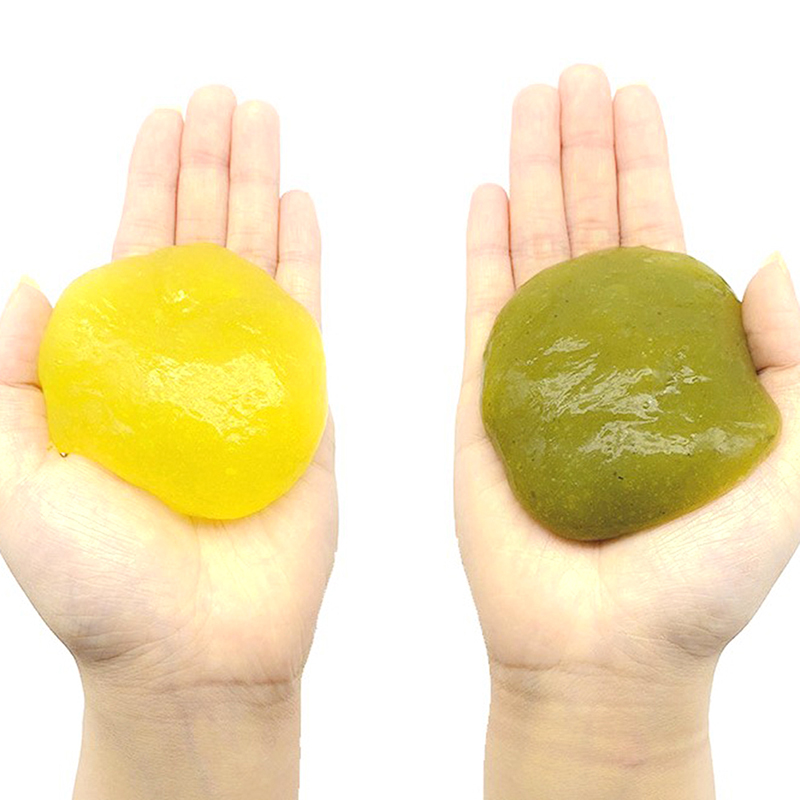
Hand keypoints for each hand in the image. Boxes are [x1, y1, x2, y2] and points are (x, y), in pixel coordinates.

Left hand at [0, 86, 335, 797]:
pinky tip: (305, 209)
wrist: (196, 652)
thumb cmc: (100, 581)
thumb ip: (11, 376)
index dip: (149, 182)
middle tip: (226, 100)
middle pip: (203, 242)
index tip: (167, 121)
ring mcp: (252, 380)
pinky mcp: (305, 410)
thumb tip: (34, 277)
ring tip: (266, 126)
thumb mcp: (16, 475)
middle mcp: (187, 362)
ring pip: (260, 265)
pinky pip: (310, 322)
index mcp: (121, 369)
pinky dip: (309, 263)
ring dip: (262, 192)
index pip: (137, 252)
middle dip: (213, 166)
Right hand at [455, 65, 799, 796]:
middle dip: (580, 147)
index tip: (630, 97)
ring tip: (526, 109)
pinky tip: (485, 196)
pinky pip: (479, 309)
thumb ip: (795, 363)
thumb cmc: (697, 577)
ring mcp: (537, 370)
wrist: (600, 649)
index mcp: (671, 356)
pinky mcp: (482, 401)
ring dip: (531, 176)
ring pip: (531, 251)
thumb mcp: (789, 467)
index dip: (646, 162)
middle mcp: (604, 350)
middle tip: (568, 78)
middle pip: (589, 226)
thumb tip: (768, 258)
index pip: (656, 236)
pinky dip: (481, 250)